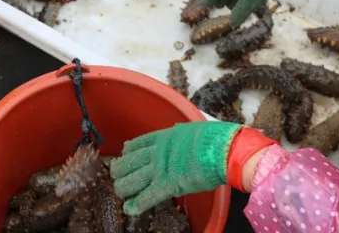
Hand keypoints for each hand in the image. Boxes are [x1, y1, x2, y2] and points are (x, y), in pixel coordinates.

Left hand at [111, 122, 240, 215]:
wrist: (221, 149)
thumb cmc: (213, 139)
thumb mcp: (190, 130)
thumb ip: (179, 136)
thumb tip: (179, 136)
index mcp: (163, 137)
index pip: (136, 144)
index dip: (127, 153)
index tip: (123, 156)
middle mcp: (156, 152)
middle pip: (128, 162)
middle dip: (120, 171)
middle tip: (117, 176)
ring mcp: (160, 169)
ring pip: (131, 180)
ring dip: (123, 187)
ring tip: (120, 193)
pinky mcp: (168, 185)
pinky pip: (146, 197)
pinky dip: (136, 204)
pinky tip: (129, 208)